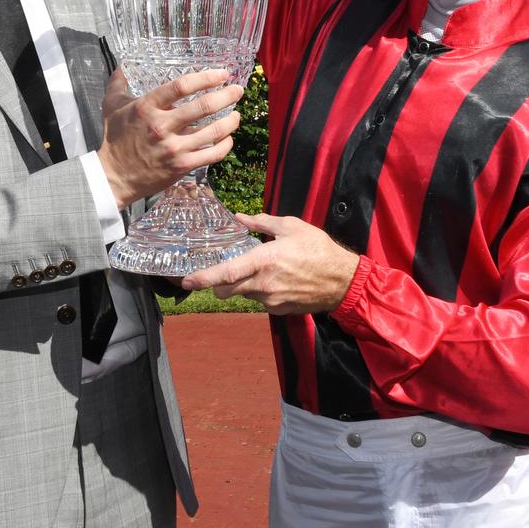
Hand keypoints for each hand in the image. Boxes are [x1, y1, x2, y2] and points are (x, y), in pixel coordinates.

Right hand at [98, 68, 242, 210]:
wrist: (113, 177)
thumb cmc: (115, 139)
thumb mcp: (112, 106)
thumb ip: (118, 84)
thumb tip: (121, 66)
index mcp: (147, 107)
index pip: (182, 86)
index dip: (206, 77)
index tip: (222, 74)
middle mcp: (162, 126)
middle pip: (204, 107)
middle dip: (227, 95)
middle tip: (238, 90)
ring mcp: (174, 148)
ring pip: (214, 131)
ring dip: (231, 121)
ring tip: (237, 114)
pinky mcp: (182, 166)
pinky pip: (213, 154)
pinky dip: (226, 144)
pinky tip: (228, 138)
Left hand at [182, 214, 359, 314]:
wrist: (342, 280)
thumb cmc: (317, 249)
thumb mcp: (291, 226)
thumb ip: (261, 223)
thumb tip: (240, 218)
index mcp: (264, 260)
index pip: (226, 273)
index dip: (203, 278)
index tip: (186, 281)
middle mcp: (264, 284)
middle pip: (227, 289)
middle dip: (218, 283)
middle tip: (219, 272)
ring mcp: (271, 300)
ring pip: (244, 294)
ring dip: (242, 284)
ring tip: (261, 269)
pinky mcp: (279, 310)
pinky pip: (260, 300)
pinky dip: (259, 290)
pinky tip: (275, 279)